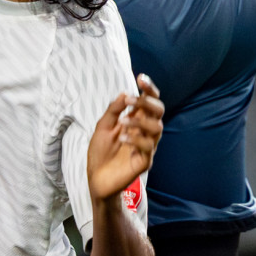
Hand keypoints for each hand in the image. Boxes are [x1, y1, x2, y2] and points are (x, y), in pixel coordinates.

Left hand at [87, 75, 162, 202]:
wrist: (97, 177)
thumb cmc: (101, 150)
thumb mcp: (103, 126)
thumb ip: (113, 110)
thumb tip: (124, 93)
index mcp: (136, 120)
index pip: (149, 101)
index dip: (149, 89)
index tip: (141, 78)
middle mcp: (144, 131)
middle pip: (159, 111)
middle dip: (148, 102)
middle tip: (131, 100)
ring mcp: (147, 146)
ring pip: (157, 128)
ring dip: (140, 121)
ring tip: (122, 121)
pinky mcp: (145, 161)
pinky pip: (148, 147)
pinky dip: (136, 139)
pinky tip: (122, 138)